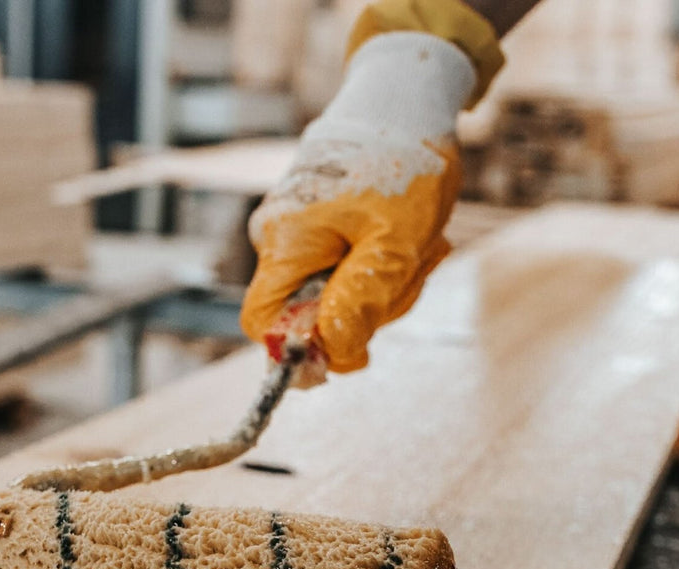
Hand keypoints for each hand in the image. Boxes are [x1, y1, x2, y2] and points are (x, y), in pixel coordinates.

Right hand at [240, 0, 502, 374]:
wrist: (404, 101)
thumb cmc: (404, 165)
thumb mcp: (397, 243)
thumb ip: (362, 301)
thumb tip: (334, 356)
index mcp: (285, 241)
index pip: (263, 323)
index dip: (302, 347)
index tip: (355, 348)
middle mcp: (276, 237)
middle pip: (308, 313)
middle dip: (365, 307)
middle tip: (411, 268)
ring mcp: (294, 231)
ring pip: (333, 294)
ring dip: (382, 284)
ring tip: (416, 242)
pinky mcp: (314, 226)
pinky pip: (342, 269)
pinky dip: (378, 262)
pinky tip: (402, 233)